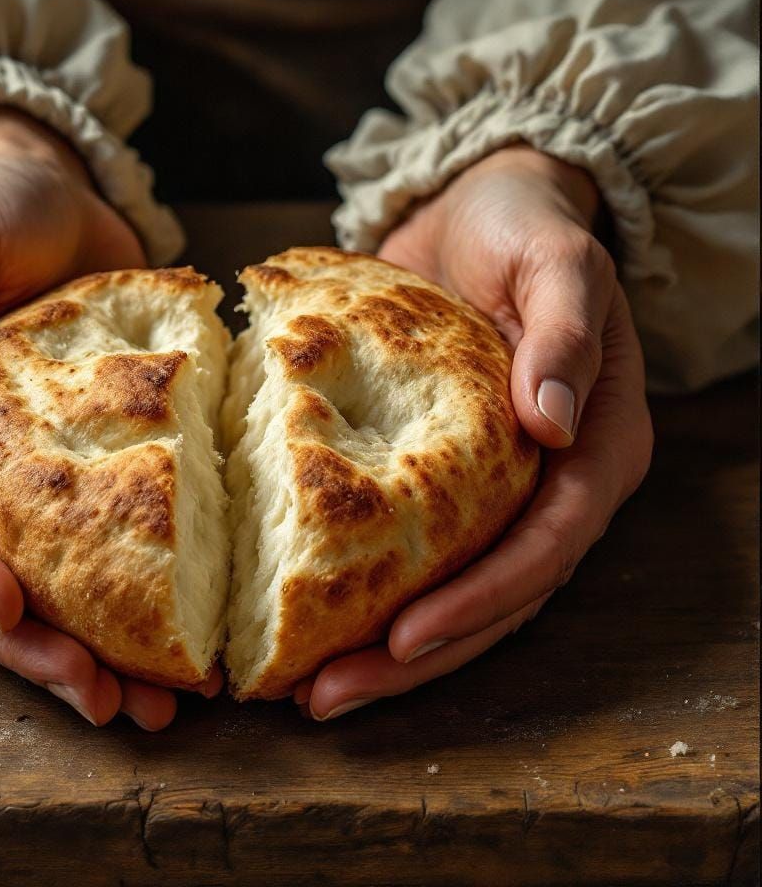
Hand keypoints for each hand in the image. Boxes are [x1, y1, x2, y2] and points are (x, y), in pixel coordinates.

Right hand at [0, 106, 220, 729]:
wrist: (58, 198)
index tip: (14, 614)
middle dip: (32, 650)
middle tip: (103, 698)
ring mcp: (21, 482)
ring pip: (40, 589)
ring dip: (86, 655)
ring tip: (152, 706)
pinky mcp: (82, 477)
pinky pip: (100, 554)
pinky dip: (133, 606)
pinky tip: (185, 646)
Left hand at [295, 145, 652, 719]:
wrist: (480, 206)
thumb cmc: (527, 227)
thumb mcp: (558, 261)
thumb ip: (565, 333)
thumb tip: (558, 424)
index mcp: (598, 446)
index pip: (548, 545)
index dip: (483, 599)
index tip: (406, 637)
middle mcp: (551, 484)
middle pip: (496, 596)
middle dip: (418, 656)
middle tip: (328, 696)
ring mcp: (496, 490)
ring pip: (452, 590)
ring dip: (386, 650)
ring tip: (308, 691)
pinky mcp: (442, 479)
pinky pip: (411, 549)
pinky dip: (367, 591)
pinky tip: (306, 621)